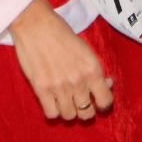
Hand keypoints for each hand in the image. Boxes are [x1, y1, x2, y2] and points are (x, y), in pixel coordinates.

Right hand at [8, 0, 113, 120]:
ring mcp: (59, 87)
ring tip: (64, 100)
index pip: (105, 101)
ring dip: (68, 110)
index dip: (102, 102)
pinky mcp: (41, 90)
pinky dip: (53, 110)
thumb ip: (95, 70)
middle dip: (85, 108)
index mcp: (92, 69)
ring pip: (69, 116)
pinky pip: (52, 114)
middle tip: (79, 99)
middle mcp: (78, 81)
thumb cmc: (62, 33)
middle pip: (87, 113)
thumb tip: (105, 85)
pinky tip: (52, 100)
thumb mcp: (86, 49)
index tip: (96, 98)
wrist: (35, 24)